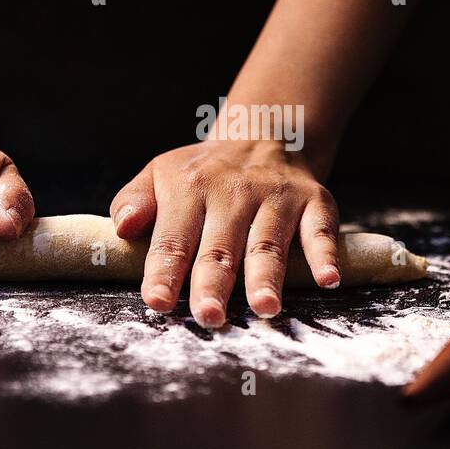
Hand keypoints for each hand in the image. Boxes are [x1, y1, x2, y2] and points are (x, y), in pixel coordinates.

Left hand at [111, 139, 340, 327]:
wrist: (263, 134)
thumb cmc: (202, 172)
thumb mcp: (160, 173)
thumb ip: (134, 200)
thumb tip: (122, 228)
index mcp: (189, 188)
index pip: (173, 238)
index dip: (164, 272)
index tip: (158, 302)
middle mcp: (233, 192)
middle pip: (220, 246)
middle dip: (213, 282)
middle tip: (209, 315)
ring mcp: (275, 197)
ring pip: (268, 242)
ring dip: (266, 275)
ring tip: (264, 307)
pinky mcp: (313, 200)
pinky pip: (320, 229)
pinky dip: (325, 254)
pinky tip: (327, 279)